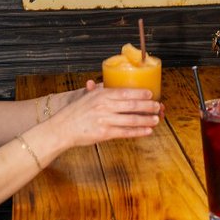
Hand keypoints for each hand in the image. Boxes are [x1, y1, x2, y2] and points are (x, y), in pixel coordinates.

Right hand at [44, 83, 161, 151]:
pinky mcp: (104, 133)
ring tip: (155, 119)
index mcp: (102, 94)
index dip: (140, 93)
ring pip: (131, 119)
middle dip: (147, 106)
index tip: (151, 94)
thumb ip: (100, 91)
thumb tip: (108, 86)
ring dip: (146, 119)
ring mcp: (105, 119)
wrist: (62, 128)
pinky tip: (147, 130)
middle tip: (157, 106)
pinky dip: (138, 131)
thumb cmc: (76, 113)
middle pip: (132, 105)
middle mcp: (104, 105)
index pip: (125, 92)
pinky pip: (126, 132)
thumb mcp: (87, 97)